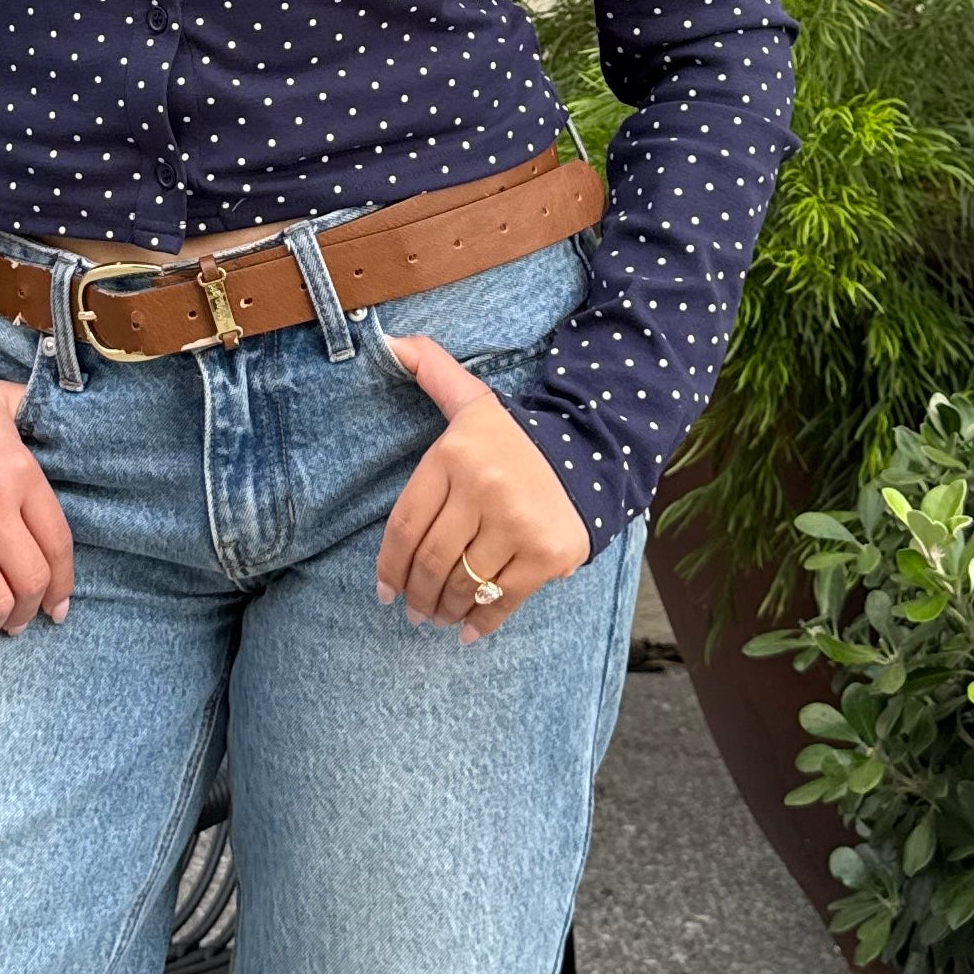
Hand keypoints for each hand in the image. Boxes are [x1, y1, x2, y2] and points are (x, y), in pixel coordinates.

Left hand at [375, 335, 591, 643]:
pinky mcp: (547, 553)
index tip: (384, 590)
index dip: (389, 565)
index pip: (405, 524)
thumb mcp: (471, 401)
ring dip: (445, 609)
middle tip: (414, 611)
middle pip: (432, 560)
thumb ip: (431, 372)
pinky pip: (503, 598)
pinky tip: (467, 632)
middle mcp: (483, 488)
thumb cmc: (514, 437)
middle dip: (417, 594)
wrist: (590, 453)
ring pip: (465, 582)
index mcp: (453, 455)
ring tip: (437, 617)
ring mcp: (517, 523)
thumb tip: (388, 341)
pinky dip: (482, 621)